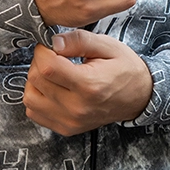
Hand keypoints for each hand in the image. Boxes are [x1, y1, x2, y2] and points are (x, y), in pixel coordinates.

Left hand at [24, 29, 153, 135]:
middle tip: (54, 56)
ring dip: (35, 81)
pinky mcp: (66, 128)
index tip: (51, 45)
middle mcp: (77, 108)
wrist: (140, 97)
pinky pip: (35, 113)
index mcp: (89, 85)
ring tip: (53, 73)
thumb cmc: (124, 68)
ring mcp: (70, 122)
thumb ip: (78, 40)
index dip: (43, 51)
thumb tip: (53, 42)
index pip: (47, 67)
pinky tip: (53, 88)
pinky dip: (38, 97)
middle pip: (36, 80)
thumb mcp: (107, 45)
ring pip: (30, 98)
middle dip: (39, 62)